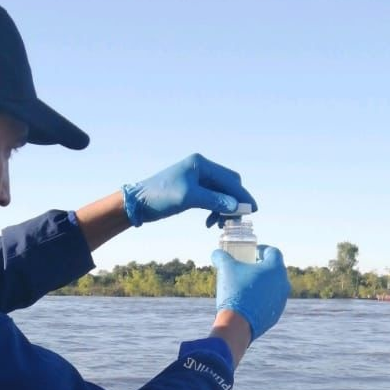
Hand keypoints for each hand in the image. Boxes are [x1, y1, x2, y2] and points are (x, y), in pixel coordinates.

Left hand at [121, 154, 256, 227]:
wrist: (137, 203)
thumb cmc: (159, 197)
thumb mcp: (187, 198)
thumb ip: (213, 200)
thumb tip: (235, 205)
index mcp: (201, 164)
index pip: (230, 179)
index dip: (242, 195)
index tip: (252, 210)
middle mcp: (201, 168)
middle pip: (228, 185)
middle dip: (234, 203)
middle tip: (237, 220)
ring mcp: (197, 178)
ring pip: (221, 193)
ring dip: (224, 208)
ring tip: (221, 224)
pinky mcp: (192, 189)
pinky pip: (211, 198)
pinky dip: (215, 210)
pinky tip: (210, 222)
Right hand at [212, 245, 289, 340]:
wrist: (238, 324)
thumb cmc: (235, 291)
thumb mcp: (225, 269)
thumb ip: (222, 257)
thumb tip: (217, 253)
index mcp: (275, 268)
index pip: (273, 252)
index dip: (261, 250)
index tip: (252, 253)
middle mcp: (283, 284)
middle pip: (274, 270)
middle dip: (261, 267)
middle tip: (248, 268)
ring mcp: (281, 301)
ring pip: (273, 287)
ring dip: (262, 284)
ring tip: (246, 285)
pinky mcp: (275, 315)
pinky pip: (270, 302)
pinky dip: (261, 298)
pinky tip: (247, 301)